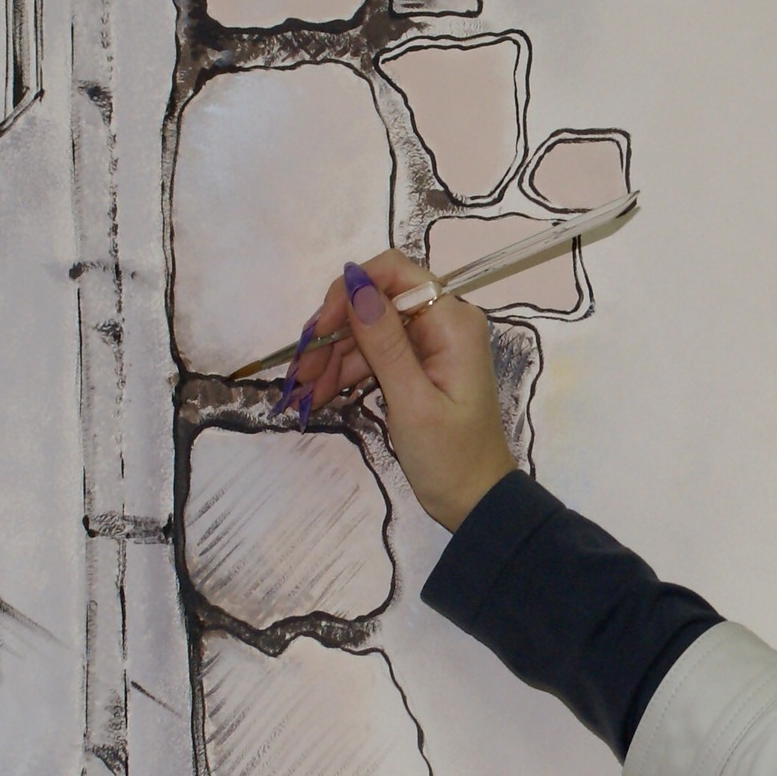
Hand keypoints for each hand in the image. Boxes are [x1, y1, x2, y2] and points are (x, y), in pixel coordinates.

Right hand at [284, 251, 514, 529]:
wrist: (475, 501)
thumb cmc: (451, 457)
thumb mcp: (412, 401)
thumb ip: (384, 342)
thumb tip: (355, 282)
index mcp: (452, 323)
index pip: (395, 274)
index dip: (351, 291)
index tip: (319, 329)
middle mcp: (444, 323)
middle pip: (375, 303)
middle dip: (333, 333)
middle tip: (300, 373)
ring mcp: (430, 344)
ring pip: (368, 331)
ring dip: (332, 358)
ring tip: (303, 394)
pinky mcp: (419, 365)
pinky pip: (374, 355)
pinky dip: (346, 373)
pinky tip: (320, 395)